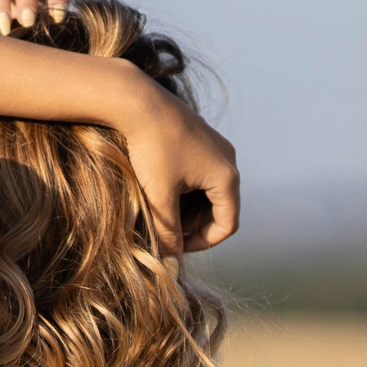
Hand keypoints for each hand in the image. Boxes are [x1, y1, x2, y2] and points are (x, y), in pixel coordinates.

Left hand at [115, 76, 241, 256]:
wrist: (137, 103)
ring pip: (209, 191)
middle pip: (220, 208)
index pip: (227, 224)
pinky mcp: (201, 138)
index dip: (203, 243)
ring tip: (160, 210)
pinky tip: (159, 187)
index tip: (175, 247)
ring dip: (188, 207)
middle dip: (194, 225)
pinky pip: (201, 173)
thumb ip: (167, 232)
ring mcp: (216, 147)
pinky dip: (185, 188)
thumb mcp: (159, 197)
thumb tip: (170, 263)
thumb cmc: (150, 151)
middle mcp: (228, 160)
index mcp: (227, 177)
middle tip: (166, 230)